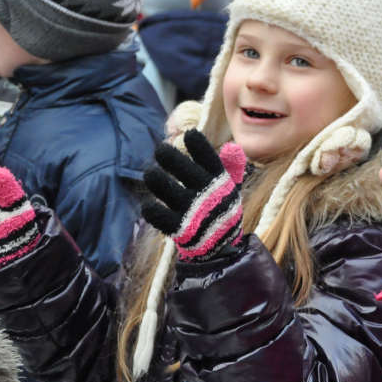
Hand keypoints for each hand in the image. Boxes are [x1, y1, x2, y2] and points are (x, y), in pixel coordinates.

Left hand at [142, 129, 245, 262]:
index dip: (198, 145)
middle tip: (161, 151)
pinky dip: (149, 207)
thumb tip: (231, 146)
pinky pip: (154, 212)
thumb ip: (231, 167)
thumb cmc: (221, 208)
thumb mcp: (231, 188)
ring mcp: (191, 212)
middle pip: (181, 167)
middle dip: (167, 155)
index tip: (189, 134)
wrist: (222, 247)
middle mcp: (206, 194)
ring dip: (154, 177)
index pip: (209, 158)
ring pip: (162, 185)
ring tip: (152, 174)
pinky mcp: (178, 229)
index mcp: (220, 183)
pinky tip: (151, 205)